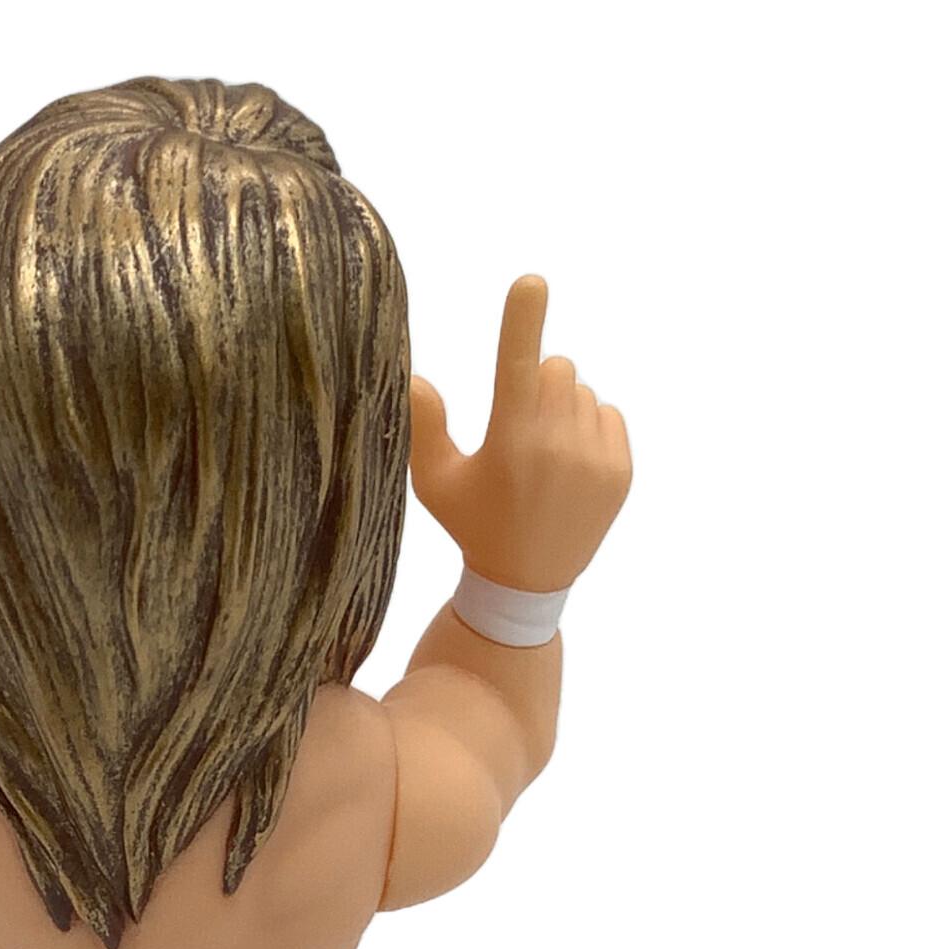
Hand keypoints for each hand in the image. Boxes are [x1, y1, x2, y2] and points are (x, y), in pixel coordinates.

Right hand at [409, 275, 631, 592]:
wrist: (527, 580)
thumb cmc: (473, 523)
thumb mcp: (436, 482)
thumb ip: (426, 427)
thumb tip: (414, 377)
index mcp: (508, 440)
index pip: (517, 363)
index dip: (522, 318)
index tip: (532, 282)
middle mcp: (555, 443)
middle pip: (558, 365)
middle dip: (539, 383)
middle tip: (520, 430)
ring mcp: (592, 457)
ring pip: (582, 391)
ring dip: (563, 408)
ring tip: (543, 456)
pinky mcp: (619, 469)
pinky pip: (608, 415)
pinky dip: (589, 429)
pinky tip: (569, 467)